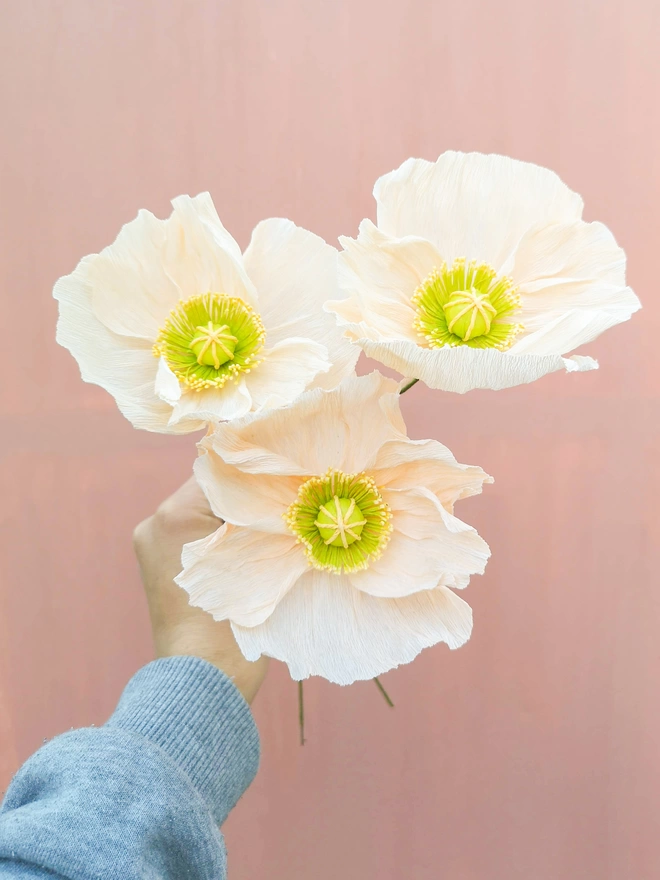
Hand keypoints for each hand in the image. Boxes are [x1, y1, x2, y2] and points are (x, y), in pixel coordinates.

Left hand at [133, 476, 268, 703]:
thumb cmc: (233, 622)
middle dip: (246, 498)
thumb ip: (266, 516)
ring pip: (204, 512)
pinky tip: (248, 551)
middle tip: (285, 505)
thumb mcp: (257, 557)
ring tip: (270, 531)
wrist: (203, 679)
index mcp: (174, 514)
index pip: (222, 472)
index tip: (289, 482)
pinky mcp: (157, 563)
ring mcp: (152, 544)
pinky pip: (194, 534)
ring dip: (234, 519)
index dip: (258, 476)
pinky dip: (220, 537)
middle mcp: (155, 522)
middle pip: (212, 491)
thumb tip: (289, 488)